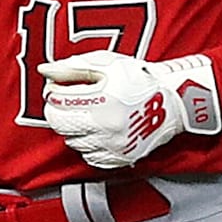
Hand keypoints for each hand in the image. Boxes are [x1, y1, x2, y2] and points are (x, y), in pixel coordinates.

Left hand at [37, 51, 221, 169]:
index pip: (55, 102)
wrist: (175, 100)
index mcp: (101, 101)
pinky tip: (97, 131)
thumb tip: (45, 71)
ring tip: (88, 114)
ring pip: (72, 142)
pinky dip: (88, 145)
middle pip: (59, 124)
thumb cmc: (142, 79)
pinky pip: (89, 157)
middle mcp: (105, 126)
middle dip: (58, 111)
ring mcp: (113, 145)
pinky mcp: (120, 157)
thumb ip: (73, 67)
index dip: (53, 91)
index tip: (59, 87)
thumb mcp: (107, 63)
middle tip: (69, 102)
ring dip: (73, 128)